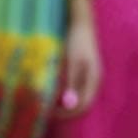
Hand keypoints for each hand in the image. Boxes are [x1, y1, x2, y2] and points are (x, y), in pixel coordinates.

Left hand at [55, 0, 101, 117]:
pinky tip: (50, 88)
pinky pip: (72, 86)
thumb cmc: (77, 41)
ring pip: (75, 95)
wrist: (81, 23)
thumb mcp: (73, 62)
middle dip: (63, 109)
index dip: (66, 113)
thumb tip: (69, 104)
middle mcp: (92, 81)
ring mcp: (87, 75)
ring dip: (62, 101)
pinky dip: (62, 91)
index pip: (82, 106)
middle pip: (79, 102)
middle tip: (45, 109)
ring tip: (45, 100)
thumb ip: (72, 82)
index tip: (49, 113)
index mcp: (93, 81)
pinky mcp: (80, 69)